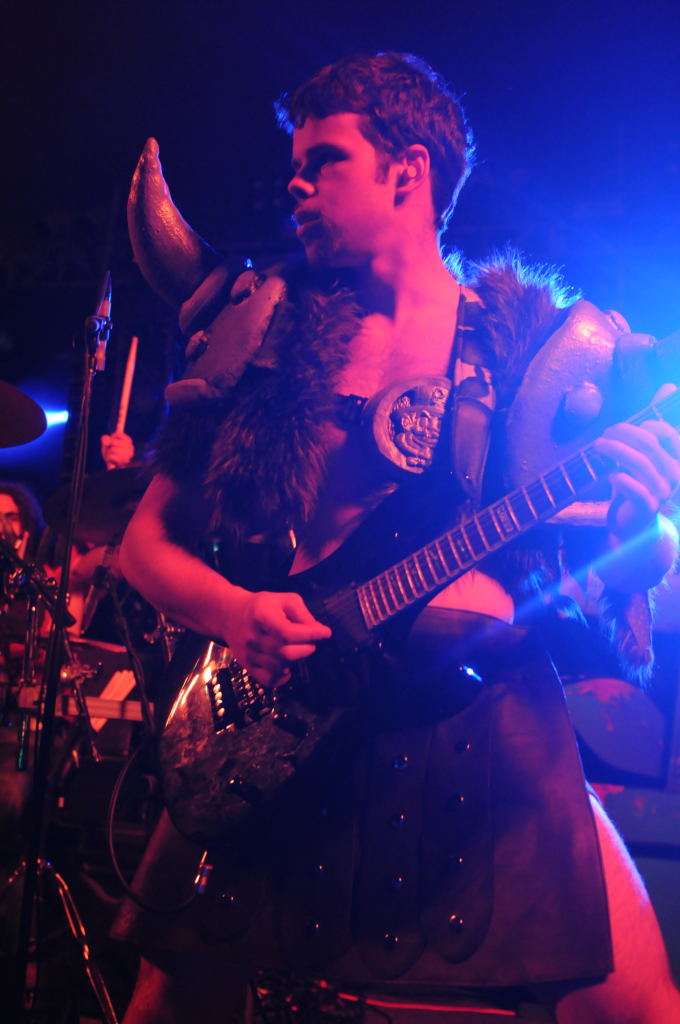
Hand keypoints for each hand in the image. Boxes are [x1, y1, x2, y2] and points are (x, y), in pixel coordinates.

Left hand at [101, 431, 134, 469]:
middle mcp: (130, 447)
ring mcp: (128, 454)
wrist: (114, 467)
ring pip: (112, 449)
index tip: (112, 441)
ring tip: (112, 456)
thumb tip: (107, 441)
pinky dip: (109, 459)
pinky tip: (112, 461)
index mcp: (128, 440)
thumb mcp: (107, 444)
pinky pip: (111, 456)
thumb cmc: (111, 453)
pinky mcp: (123, 461)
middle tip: (112, 450)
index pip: (118, 434)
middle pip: (114, 442)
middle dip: (110, 446)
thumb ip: (105, 439)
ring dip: (109, 453)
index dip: (112, 437)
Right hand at [226, 589, 331, 687]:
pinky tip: (286, 667)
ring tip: (296, 649)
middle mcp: (253, 636)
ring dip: (295, 660)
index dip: (310, 635)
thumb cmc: (262, 606)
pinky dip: (282, 678)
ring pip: (279, 667)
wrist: (230, 614)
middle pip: (285, 653)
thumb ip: (302, 613)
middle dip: (306, 649)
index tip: (325, 632)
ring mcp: (248, 654)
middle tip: (311, 642)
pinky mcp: (247, 666)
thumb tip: (317, 631)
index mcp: (262, 615)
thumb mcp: (284, 600)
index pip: (288, 632)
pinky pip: (268, 681)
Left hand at [593, 384, 679, 538]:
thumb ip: (656, 422)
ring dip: (614, 450)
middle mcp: (674, 475)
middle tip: (605, 433)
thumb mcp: (647, 451)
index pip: (670, 435)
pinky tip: (611, 475)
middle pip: (649, 445)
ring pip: (640, 464)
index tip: (631, 426)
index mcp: (676, 458)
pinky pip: (635, 489)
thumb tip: (670, 386)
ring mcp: (662, 492)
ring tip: (597, 445)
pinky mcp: (647, 507)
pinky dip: (620, 479)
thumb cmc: (640, 481)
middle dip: (623, 433)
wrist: (636, 523)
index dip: (650, 426)